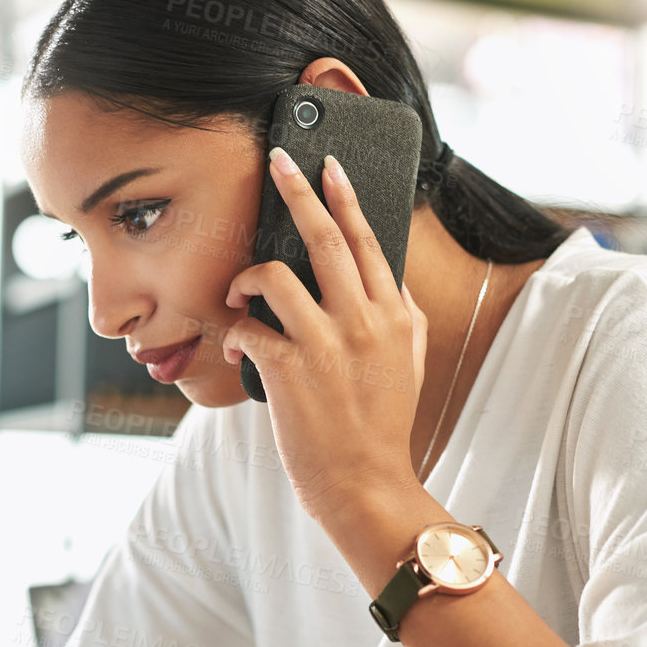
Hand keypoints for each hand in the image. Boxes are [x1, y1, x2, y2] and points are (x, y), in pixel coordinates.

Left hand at [222, 147, 429, 520]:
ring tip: (239, 291)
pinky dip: (236, 330)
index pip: (367, 241)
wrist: (366, 484)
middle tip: (277, 162)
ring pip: (276, 277)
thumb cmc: (381, 425)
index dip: (345, 197)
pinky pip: (249, 328)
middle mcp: (363, 322)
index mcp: (394, 315)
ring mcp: (326, 345)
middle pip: (325, 238)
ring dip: (247, 277)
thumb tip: (384, 271)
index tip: (327, 164)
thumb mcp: (409, 360)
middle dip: (297, 192)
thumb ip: (400, 312)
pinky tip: (239, 341)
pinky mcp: (290, 371)